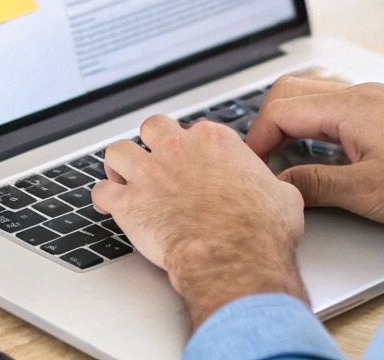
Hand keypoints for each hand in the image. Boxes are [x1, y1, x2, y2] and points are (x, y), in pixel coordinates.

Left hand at [93, 114, 307, 328]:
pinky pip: (101, 192)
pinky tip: (110, 206)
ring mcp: (150, 173)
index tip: (196, 163)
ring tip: (124, 177)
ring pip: (119, 151)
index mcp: (215, 141)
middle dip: (153, 142)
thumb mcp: (282, 196)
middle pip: (153, 127)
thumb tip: (275, 191)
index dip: (194, 149)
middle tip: (157, 162)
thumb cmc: (260, 229)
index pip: (196, 131)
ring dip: (120, 165)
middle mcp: (178, 149)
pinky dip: (104, 199)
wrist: (233, 256)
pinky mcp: (129, 203)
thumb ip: (270, 185)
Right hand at [245, 76, 383, 228]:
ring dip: (294, 121)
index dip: (258, 138)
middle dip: (269, 123)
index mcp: (350, 107)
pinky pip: (338, 105)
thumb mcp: (366, 191)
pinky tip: (325, 152)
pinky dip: (318, 123)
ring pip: (316, 95)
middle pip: (293, 91)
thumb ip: (315, 184)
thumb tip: (280, 182)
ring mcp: (377, 99)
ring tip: (288, 158)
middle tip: (263, 160)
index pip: (281, 109)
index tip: (252, 167)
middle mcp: (362, 93)